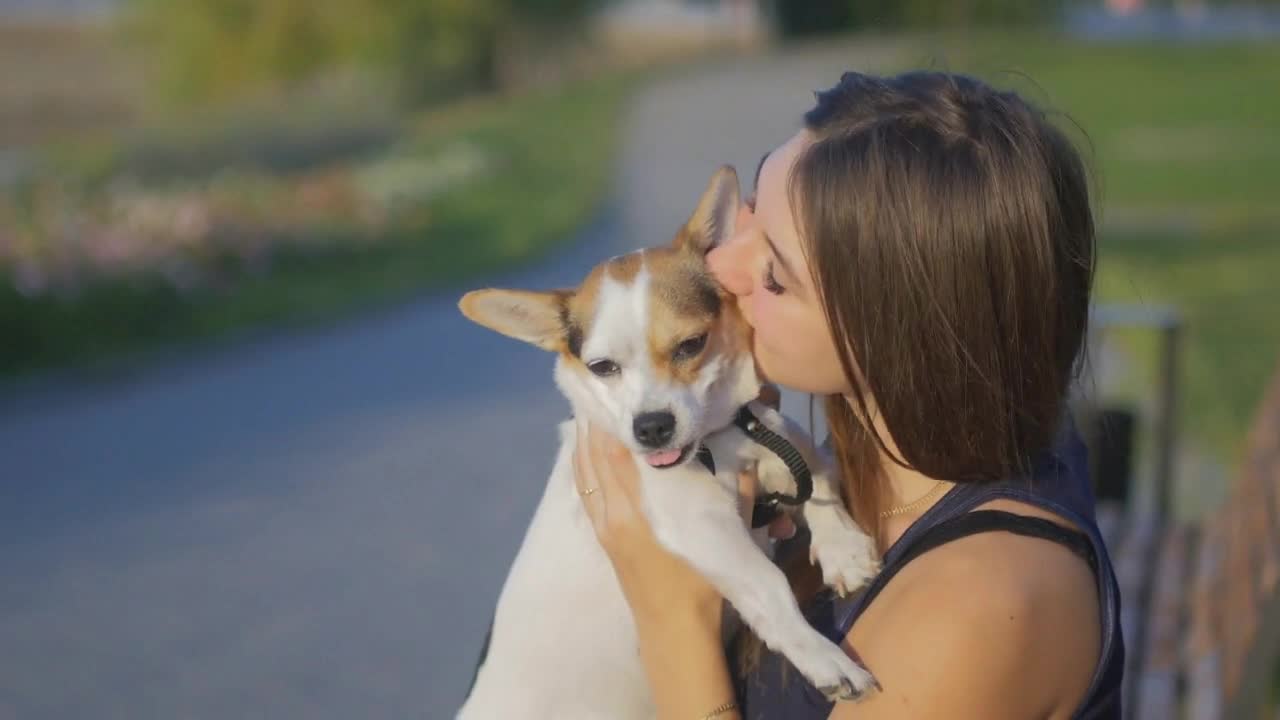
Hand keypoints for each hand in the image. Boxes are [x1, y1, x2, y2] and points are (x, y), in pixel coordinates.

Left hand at [572, 386, 793, 625]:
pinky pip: (586, 493)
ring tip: (590, 411)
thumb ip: (735, 487)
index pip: (616, 454)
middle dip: (596, 425)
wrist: (674, 630)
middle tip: (601, 391)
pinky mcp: (603, 537)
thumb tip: (744, 447)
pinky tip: (585, 451)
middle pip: (594, 459)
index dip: (614, 422)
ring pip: (585, 475)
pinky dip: (584, 468)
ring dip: (585, 443)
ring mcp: (604, 527)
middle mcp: (613, 514)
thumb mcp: (726, 532)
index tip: (619, 393)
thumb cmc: (701, 583)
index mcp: (639, 510)